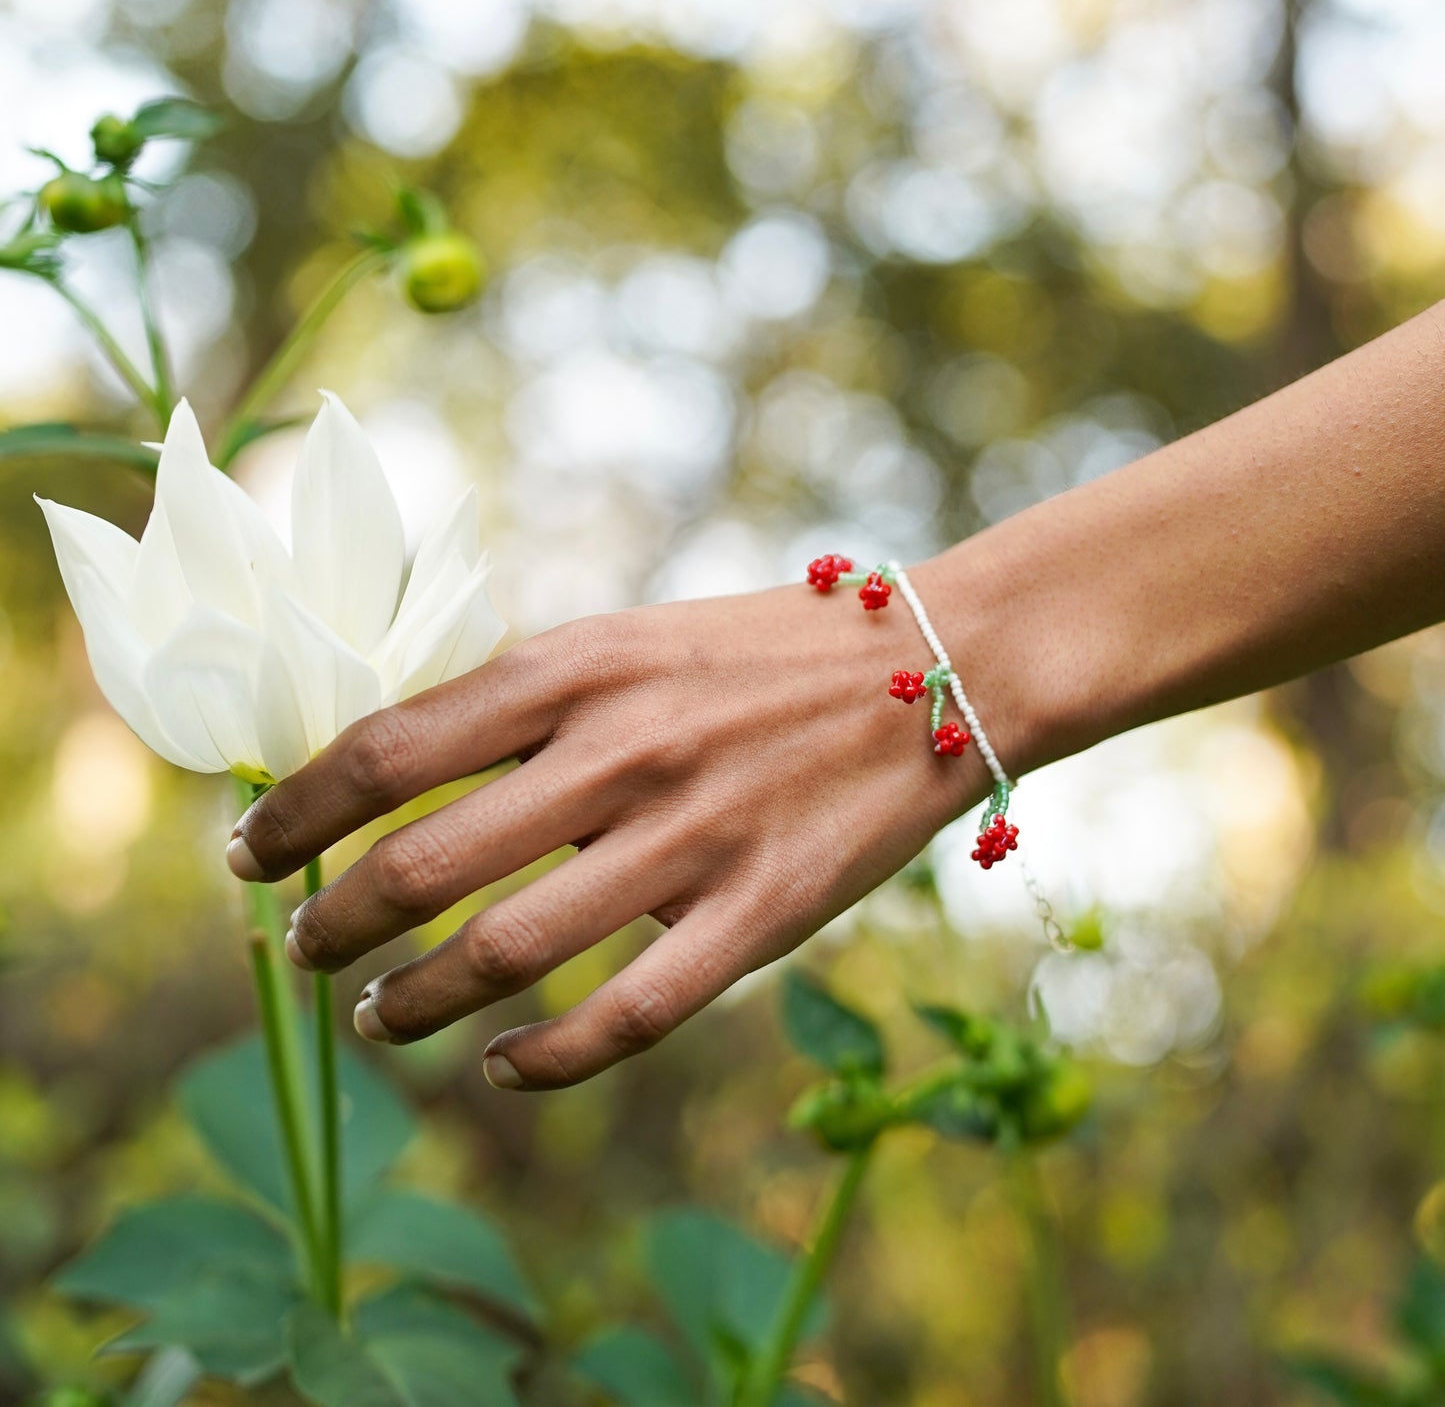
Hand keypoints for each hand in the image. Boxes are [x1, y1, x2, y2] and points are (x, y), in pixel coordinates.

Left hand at [226, 580, 995, 1088]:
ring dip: (414, 1001)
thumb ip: (527, 699)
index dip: (296, 810)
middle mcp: (621, 751)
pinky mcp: (761, 915)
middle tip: (302, 951)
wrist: (939, 667)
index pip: (388, 748)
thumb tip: (402, 765)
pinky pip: (628, 1015)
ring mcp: (692, 838)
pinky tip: (502, 1066)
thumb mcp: (632, 638)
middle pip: (423, 864)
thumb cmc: (768, 649)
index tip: (247, 849)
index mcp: (579, 666)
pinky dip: (545, 1060)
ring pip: (508, 951)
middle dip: (333, 923)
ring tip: (374, 1019)